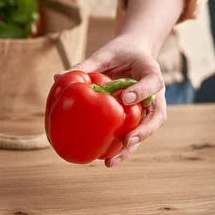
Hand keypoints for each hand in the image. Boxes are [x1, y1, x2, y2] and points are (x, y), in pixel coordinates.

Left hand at [55, 34, 166, 166]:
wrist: (133, 54)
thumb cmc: (120, 52)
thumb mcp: (105, 54)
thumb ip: (86, 65)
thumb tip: (58, 77)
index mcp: (151, 73)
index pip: (153, 83)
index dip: (142, 92)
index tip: (126, 98)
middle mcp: (154, 95)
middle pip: (156, 116)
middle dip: (143, 132)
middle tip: (127, 141)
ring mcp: (147, 109)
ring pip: (146, 131)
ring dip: (130, 148)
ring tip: (111, 161)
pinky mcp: (137, 118)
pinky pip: (132, 134)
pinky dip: (121, 148)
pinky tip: (104, 159)